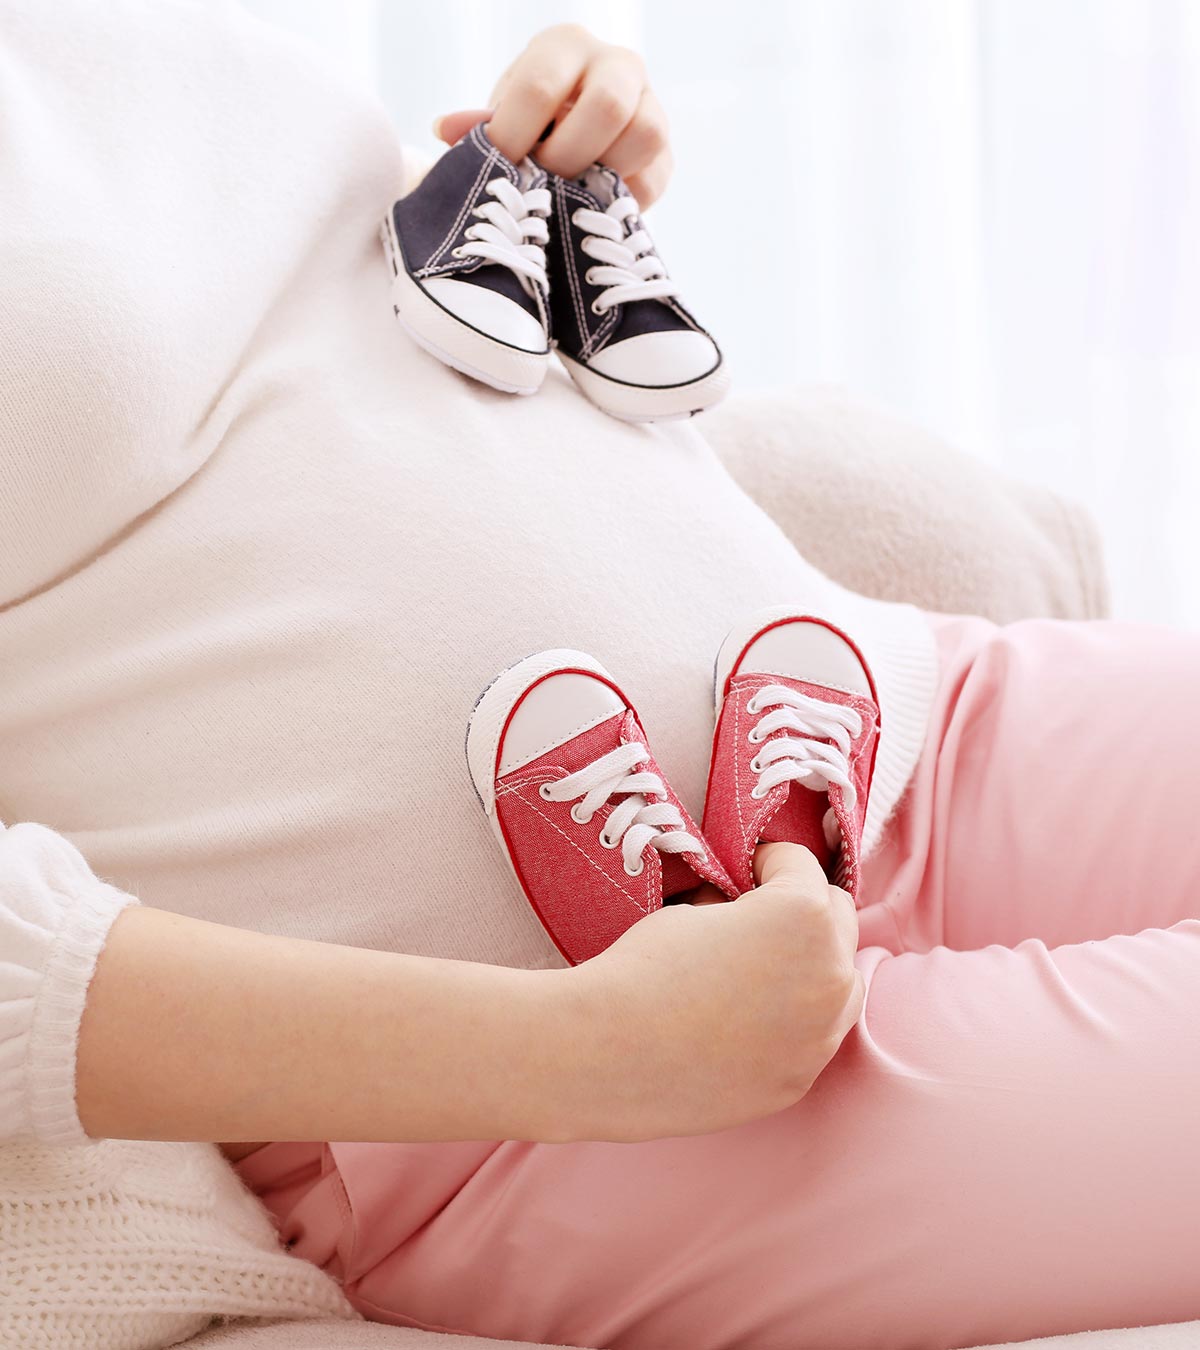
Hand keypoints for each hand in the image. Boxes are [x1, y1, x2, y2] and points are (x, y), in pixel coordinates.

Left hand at [434, 24, 672, 206]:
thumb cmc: (533, 123)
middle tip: (541, 185)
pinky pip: (654, 178)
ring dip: (602, 175)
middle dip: (567, 157)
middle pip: (607, 104)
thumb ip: (482, 127)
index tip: (497, 170)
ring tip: (568, 196)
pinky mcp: (665, 151)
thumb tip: (447, 130)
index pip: (542, 85)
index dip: (514, 135)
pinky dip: (622, 200)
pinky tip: (592, 207)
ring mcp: (650, 104)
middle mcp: (617, 64)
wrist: (576, 136)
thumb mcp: (506, 117)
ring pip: (645, 135)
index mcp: (566, 46)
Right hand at [550, 843, 865, 1142]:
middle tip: (755, 918)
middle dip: (801, 911)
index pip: (801, 865)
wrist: (609, 1052)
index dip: (765, 862)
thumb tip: (740, 910)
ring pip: (840, 983)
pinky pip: (814, 1036)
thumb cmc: (645, 967)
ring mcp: (821, 1035)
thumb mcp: (694, 911)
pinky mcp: (800, 1080)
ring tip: (759, 972)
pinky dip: (793, 1021)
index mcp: (805, 916)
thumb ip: (736, 906)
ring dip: (811, 967)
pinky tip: (745, 1022)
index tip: (743, 872)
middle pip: (838, 920)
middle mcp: (831, 974)